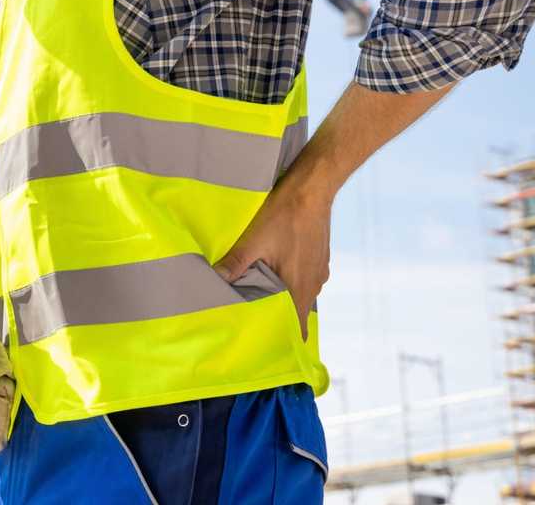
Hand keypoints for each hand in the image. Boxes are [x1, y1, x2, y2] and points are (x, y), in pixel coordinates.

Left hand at [212, 173, 331, 339]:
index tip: (268, 344)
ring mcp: (319, 270)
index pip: (296, 326)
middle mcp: (314, 284)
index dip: (283, 337)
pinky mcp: (318, 256)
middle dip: (278, 317)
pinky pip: (304, 276)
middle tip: (256, 319)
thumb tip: (216, 281)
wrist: (312, 189)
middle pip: (297, 311)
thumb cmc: (286, 215)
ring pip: (300, 293)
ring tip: (261, 296)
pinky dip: (290, 280)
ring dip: (284, 296)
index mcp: (300, 288)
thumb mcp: (254, 240)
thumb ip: (235, 263)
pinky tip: (275, 271)